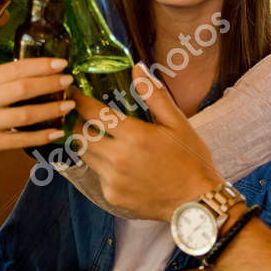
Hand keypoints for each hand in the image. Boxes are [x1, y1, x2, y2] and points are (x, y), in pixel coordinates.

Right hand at [0, 58, 74, 174]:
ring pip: (25, 114)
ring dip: (51, 109)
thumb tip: (31, 72)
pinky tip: (56, 131)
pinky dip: (41, 136)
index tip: (61, 63)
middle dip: (50, 84)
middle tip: (69, 81)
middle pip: (23, 89)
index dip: (41, 66)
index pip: (15, 69)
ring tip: (68, 104)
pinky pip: (19, 140)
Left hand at [76, 65, 220, 219]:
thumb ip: (154, 95)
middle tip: (83, 114)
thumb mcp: (177, 123)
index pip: (92, 113)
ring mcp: (112, 180)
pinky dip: (101, 164)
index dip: (78, 100)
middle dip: (78, 122)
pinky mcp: (112, 196)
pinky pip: (97, 174)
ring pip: (85, 155)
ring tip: (98, 134)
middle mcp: (117, 159)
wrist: (196, 202)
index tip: (74, 92)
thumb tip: (137, 68)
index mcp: (134, 136)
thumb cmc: (190, 160)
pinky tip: (118, 161)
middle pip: (80, 135)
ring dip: (87, 142)